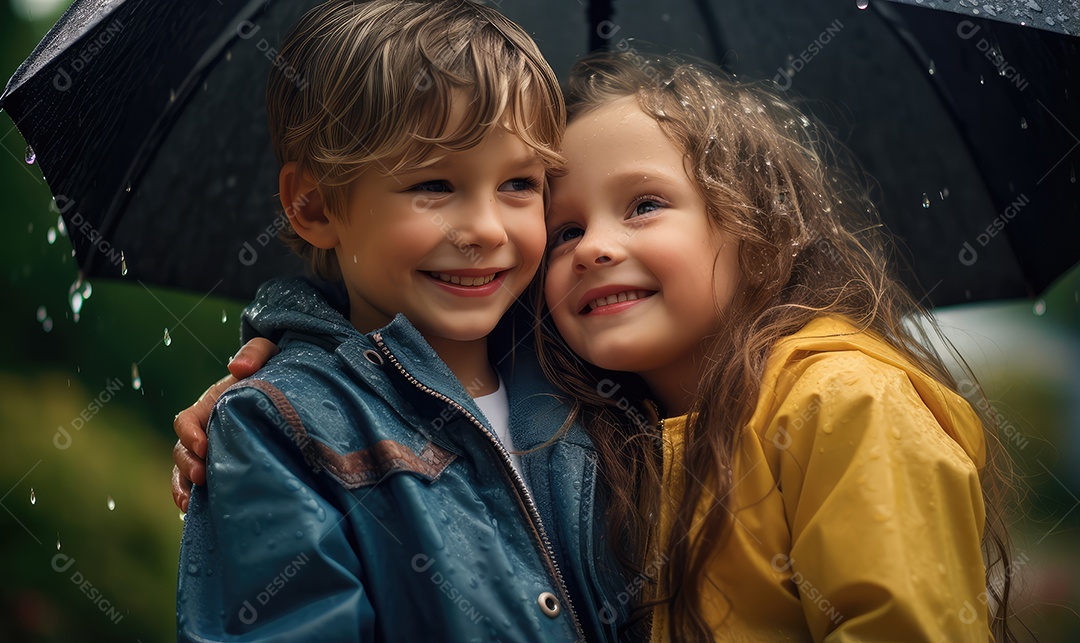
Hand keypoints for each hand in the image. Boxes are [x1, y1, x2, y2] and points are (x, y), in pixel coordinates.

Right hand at [171, 338, 280, 511]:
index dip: (189, 433)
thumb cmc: (275, 370)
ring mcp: (215, 450)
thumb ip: (254, 353)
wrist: (290, 391)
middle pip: (182, 450)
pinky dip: (194, 499)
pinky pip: (201, 486)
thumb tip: (237, 368)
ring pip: (186, 471)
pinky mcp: (226, 466)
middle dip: (187, 464)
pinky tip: (195, 512)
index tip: (204, 445)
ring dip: (185, 486)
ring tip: (192, 502)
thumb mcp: (268, 354)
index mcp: (210, 404)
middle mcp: (207, 429)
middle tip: (202, 476)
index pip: (186, 421)